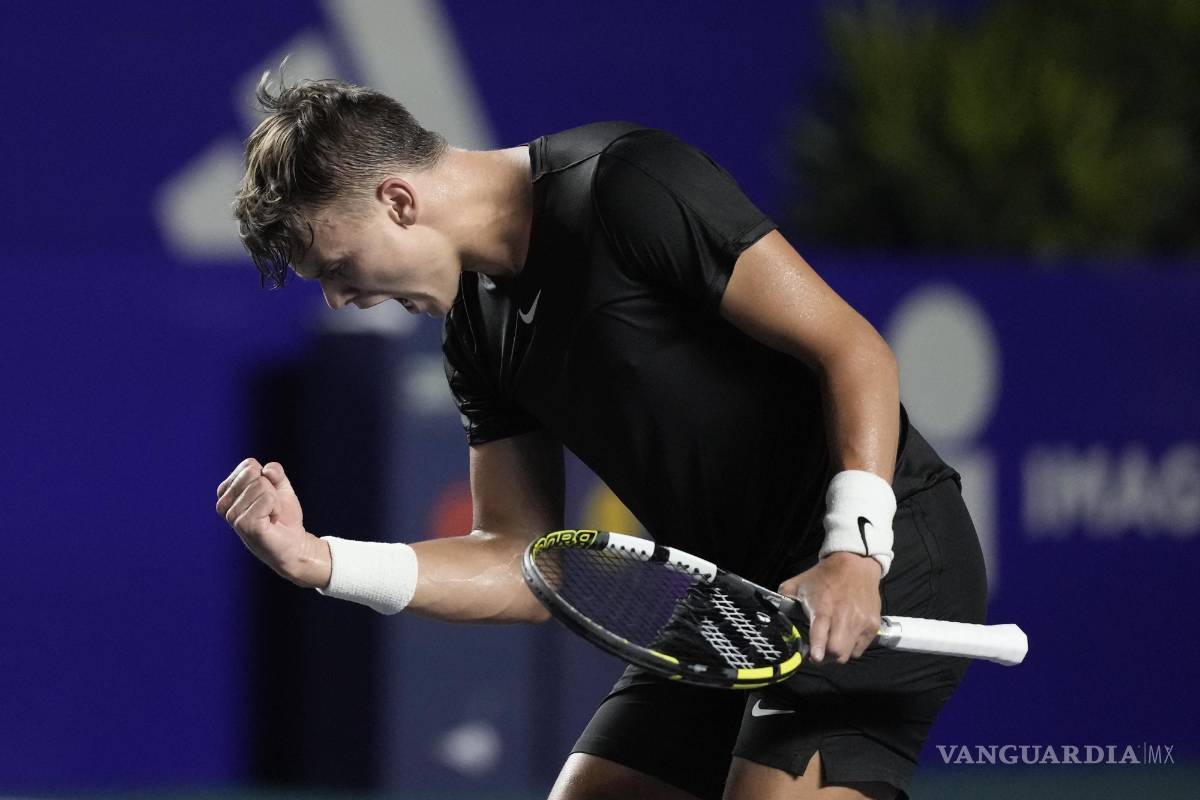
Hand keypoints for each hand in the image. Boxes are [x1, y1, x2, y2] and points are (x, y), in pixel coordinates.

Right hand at [215, 458, 331, 587]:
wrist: (295, 544)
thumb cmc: (284, 516)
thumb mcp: (280, 487)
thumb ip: (275, 472)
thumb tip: (267, 469)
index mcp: (227, 492)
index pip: (248, 465)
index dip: (267, 477)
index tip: (268, 496)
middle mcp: (223, 504)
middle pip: (253, 473)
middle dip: (270, 488)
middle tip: (270, 507)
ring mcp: (232, 516)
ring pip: (261, 486)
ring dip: (275, 500)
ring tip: (270, 516)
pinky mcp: (244, 525)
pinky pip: (267, 499)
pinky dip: (276, 508)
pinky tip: (271, 521)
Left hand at [779, 552, 881, 664]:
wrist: (856, 564)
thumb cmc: (825, 576)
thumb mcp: (799, 583)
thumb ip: (785, 598)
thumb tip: (773, 612)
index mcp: (823, 607)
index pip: (820, 633)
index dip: (817, 649)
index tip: (814, 657)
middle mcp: (844, 617)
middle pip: (837, 652)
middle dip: (825, 658)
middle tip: (819, 654)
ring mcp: (861, 622)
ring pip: (848, 654)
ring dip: (838, 654)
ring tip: (832, 644)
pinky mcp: (873, 626)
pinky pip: (860, 648)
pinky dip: (851, 647)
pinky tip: (845, 636)